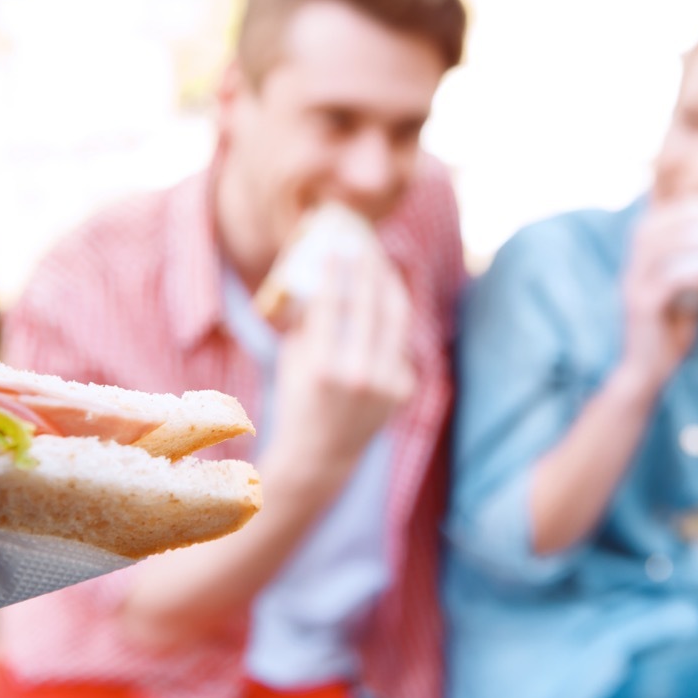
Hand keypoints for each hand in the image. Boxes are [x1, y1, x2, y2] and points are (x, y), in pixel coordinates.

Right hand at [267, 249, 413, 502]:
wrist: (322, 452)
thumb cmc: (298, 398)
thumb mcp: (292, 358)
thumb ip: (307, 319)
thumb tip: (319, 271)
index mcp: (323, 367)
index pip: (331, 304)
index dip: (334, 270)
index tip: (334, 245)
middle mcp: (359, 375)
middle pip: (370, 305)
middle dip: (367, 268)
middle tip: (363, 244)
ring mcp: (387, 384)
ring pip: (396, 318)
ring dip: (389, 284)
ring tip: (381, 263)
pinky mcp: (404, 388)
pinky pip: (399, 342)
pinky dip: (391, 319)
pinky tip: (385, 298)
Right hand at [620, 200, 697, 388]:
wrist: (645, 375)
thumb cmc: (667, 338)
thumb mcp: (686, 303)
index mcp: (637, 270)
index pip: (647, 228)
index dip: (672, 211)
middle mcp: (630, 275)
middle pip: (646, 231)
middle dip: (678, 217)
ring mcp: (633, 290)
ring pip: (655, 251)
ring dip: (687, 239)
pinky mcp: (642, 308)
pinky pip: (667, 282)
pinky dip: (692, 272)